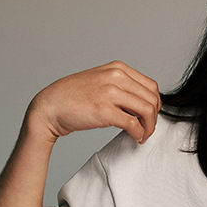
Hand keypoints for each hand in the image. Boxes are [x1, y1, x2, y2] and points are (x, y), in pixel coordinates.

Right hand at [26, 61, 161, 145]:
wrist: (51, 106)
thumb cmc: (75, 97)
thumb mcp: (102, 81)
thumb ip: (122, 86)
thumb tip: (143, 103)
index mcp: (118, 68)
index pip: (151, 86)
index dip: (155, 105)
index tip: (149, 117)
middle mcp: (116, 77)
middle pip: (152, 99)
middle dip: (154, 118)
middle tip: (147, 129)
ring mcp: (110, 93)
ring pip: (147, 111)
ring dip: (149, 128)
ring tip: (142, 135)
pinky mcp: (105, 111)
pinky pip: (134, 124)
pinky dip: (139, 134)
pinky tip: (135, 138)